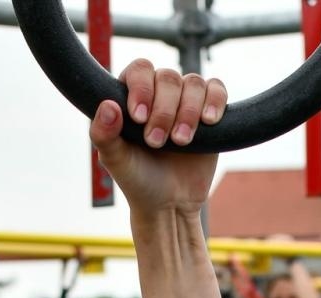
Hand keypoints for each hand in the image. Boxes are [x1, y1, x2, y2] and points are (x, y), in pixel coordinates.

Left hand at [89, 62, 227, 218]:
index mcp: (131, 96)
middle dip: (164, 110)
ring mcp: (186, 100)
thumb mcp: (115, 161)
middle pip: (168, 77)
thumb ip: (103, 134)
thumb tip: (108, 105)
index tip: (139, 117)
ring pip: (194, 83)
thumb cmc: (138, 180)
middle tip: (157, 142)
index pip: (139, 70)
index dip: (141, 88)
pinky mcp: (210, 110)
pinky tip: (208, 121)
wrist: (170, 203)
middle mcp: (159, 92)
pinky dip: (215, 101)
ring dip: (188, 111)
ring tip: (181, 141)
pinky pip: (217, 89)